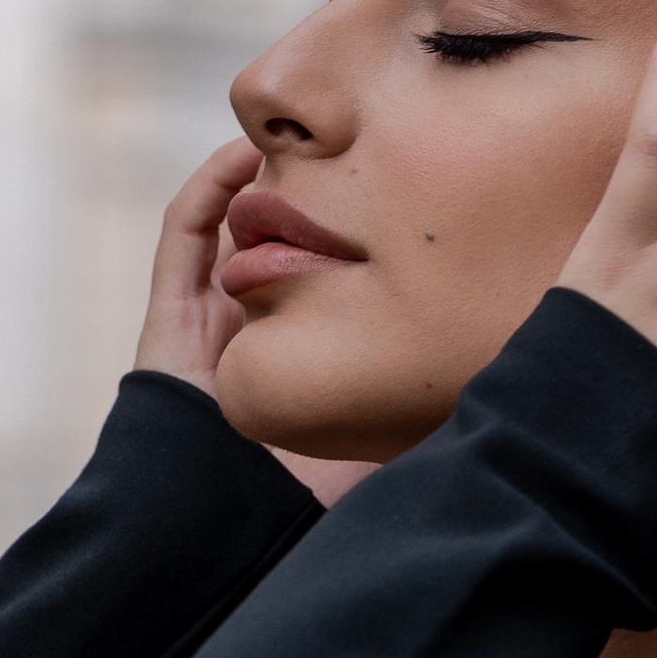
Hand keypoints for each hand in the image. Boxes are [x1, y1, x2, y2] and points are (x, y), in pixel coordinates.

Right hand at [133, 139, 378, 502]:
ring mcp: (206, 319)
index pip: (326, 279)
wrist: (213, 519)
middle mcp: (249, 332)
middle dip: (309, 195)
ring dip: (260, 180)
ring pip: (230, 227)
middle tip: (353, 152)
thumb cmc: (301, 492)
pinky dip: (211, 187)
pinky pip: (184, 231)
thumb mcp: (378, 436)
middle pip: (279, 243)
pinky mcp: (168, 311)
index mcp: (299, 354)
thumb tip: (488, 391)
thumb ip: (414, 408)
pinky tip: (245, 155)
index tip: (397, 202)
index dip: (353, 237)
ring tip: (300, 139)